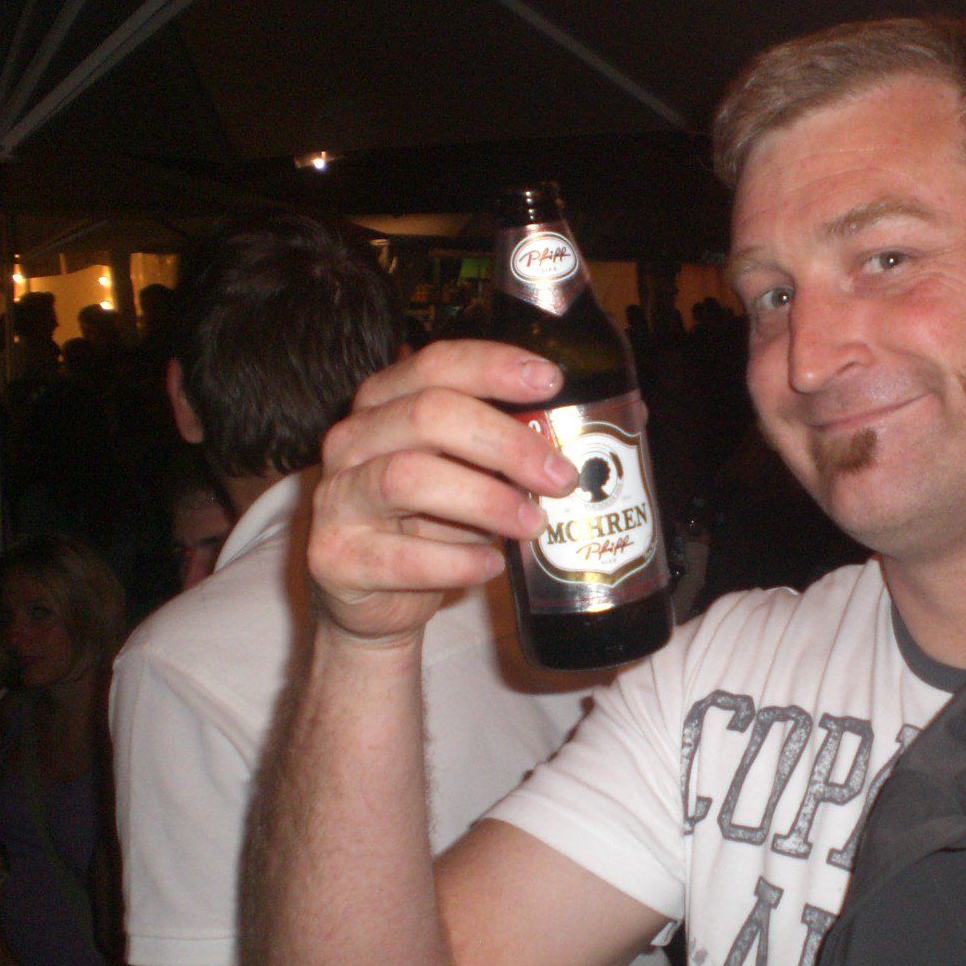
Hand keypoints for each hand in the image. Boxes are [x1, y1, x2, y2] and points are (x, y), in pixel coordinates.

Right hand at [309, 340, 580, 644]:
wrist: (376, 601)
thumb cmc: (434, 524)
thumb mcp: (475, 473)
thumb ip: (523, 444)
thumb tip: (629, 417)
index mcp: (386, 402)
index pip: (437, 364)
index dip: (494, 367)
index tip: (551, 382)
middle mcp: (353, 440)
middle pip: (428, 415)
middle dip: (506, 442)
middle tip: (560, 477)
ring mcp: (338, 497)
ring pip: (408, 478)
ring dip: (485, 500)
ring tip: (533, 524)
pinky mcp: (336, 557)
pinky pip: (400, 556)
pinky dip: (456, 561)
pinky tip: (491, 565)